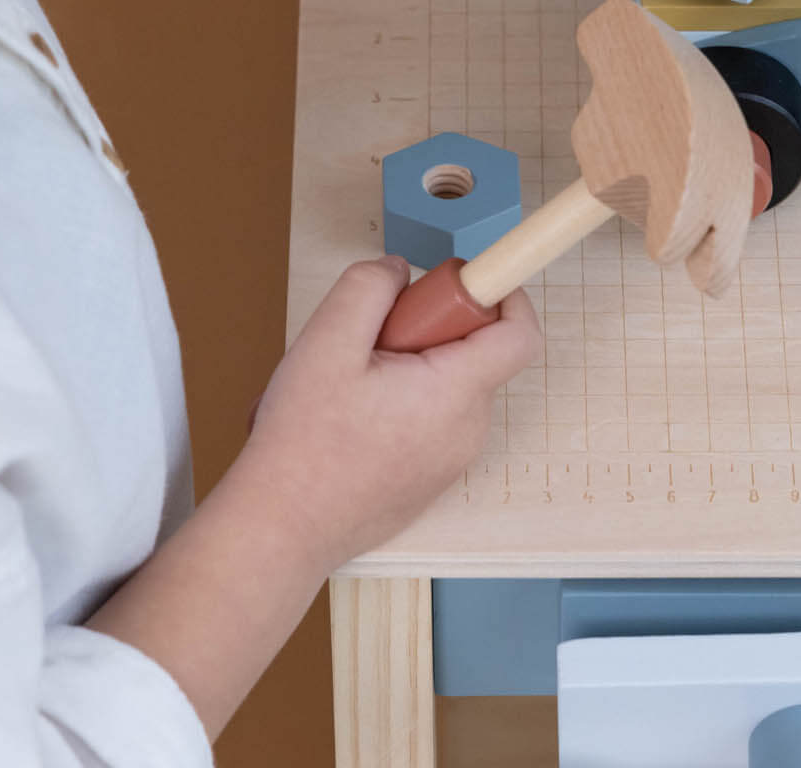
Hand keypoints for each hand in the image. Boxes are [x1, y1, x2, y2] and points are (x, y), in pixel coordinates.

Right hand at [240, 256, 539, 571]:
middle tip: (371, 338)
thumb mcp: (328, 339)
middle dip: (427, 327)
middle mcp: (466, 430)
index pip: (519, 334)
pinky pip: (430, 416)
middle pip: (472, 351)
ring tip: (348, 383)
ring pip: (445, 382)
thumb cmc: (304, 444)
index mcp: (455, 393)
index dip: (504, 294)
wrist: (281, 529)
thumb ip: (369, 286)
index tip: (462, 281)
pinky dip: (398, 400)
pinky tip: (347, 415)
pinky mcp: (428, 477)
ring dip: (405, 364)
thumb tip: (399, 271)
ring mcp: (449, 459)